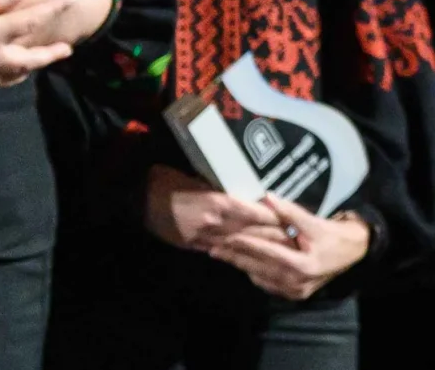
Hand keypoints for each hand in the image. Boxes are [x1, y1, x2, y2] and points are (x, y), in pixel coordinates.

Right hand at [0, 0, 71, 87]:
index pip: (30, 20)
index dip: (51, 9)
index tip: (71, 0)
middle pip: (29, 59)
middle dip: (50, 54)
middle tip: (67, 50)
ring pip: (13, 74)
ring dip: (30, 68)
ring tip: (41, 63)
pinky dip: (9, 77)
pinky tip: (10, 73)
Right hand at [144, 166, 281, 251]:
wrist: (138, 197)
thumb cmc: (171, 179)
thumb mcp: (203, 178)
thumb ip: (227, 189)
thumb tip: (250, 195)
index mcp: (219, 203)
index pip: (256, 214)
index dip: (276, 219)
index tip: (294, 221)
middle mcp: (214, 224)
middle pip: (252, 233)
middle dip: (274, 237)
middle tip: (296, 240)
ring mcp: (202, 237)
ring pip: (238, 245)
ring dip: (259, 248)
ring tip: (281, 251)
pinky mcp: (192, 245)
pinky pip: (220, 251)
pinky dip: (236, 253)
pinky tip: (251, 257)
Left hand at [208, 194, 371, 299]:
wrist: (354, 252)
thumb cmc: (335, 235)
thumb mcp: (315, 222)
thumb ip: (290, 213)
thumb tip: (267, 197)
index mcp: (304, 265)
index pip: (268, 253)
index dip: (248, 244)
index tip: (228, 237)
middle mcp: (297, 282)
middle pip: (259, 268)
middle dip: (236, 257)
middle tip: (215, 249)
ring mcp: (294, 291)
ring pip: (260, 277)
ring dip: (241, 265)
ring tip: (223, 255)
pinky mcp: (292, 294)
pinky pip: (267, 284)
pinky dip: (253, 273)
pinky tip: (243, 264)